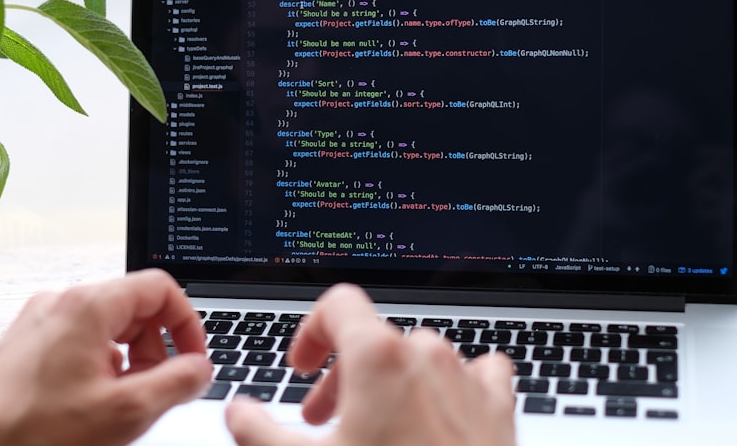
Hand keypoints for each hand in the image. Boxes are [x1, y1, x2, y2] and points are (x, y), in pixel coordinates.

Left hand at [0, 268, 211, 445]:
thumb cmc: (35, 435)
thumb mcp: (126, 412)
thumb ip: (177, 383)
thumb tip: (200, 368)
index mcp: (89, 306)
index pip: (160, 288)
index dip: (187, 324)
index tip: (193, 359)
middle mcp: (62, 301)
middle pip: (134, 306)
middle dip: (155, 349)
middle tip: (155, 390)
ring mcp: (40, 319)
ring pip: (108, 325)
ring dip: (129, 360)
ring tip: (122, 402)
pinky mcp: (27, 341)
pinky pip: (80, 339)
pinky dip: (100, 365)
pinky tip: (93, 403)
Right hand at [225, 283, 515, 445]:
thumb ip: (257, 431)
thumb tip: (238, 412)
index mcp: (379, 355)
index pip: (339, 304)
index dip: (310, 333)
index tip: (302, 368)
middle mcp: (427, 355)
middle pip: (375, 339)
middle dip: (342, 375)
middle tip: (323, 420)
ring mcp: (467, 379)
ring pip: (421, 357)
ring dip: (391, 384)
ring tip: (376, 429)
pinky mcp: (498, 409)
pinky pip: (479, 373)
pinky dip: (452, 388)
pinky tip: (438, 418)